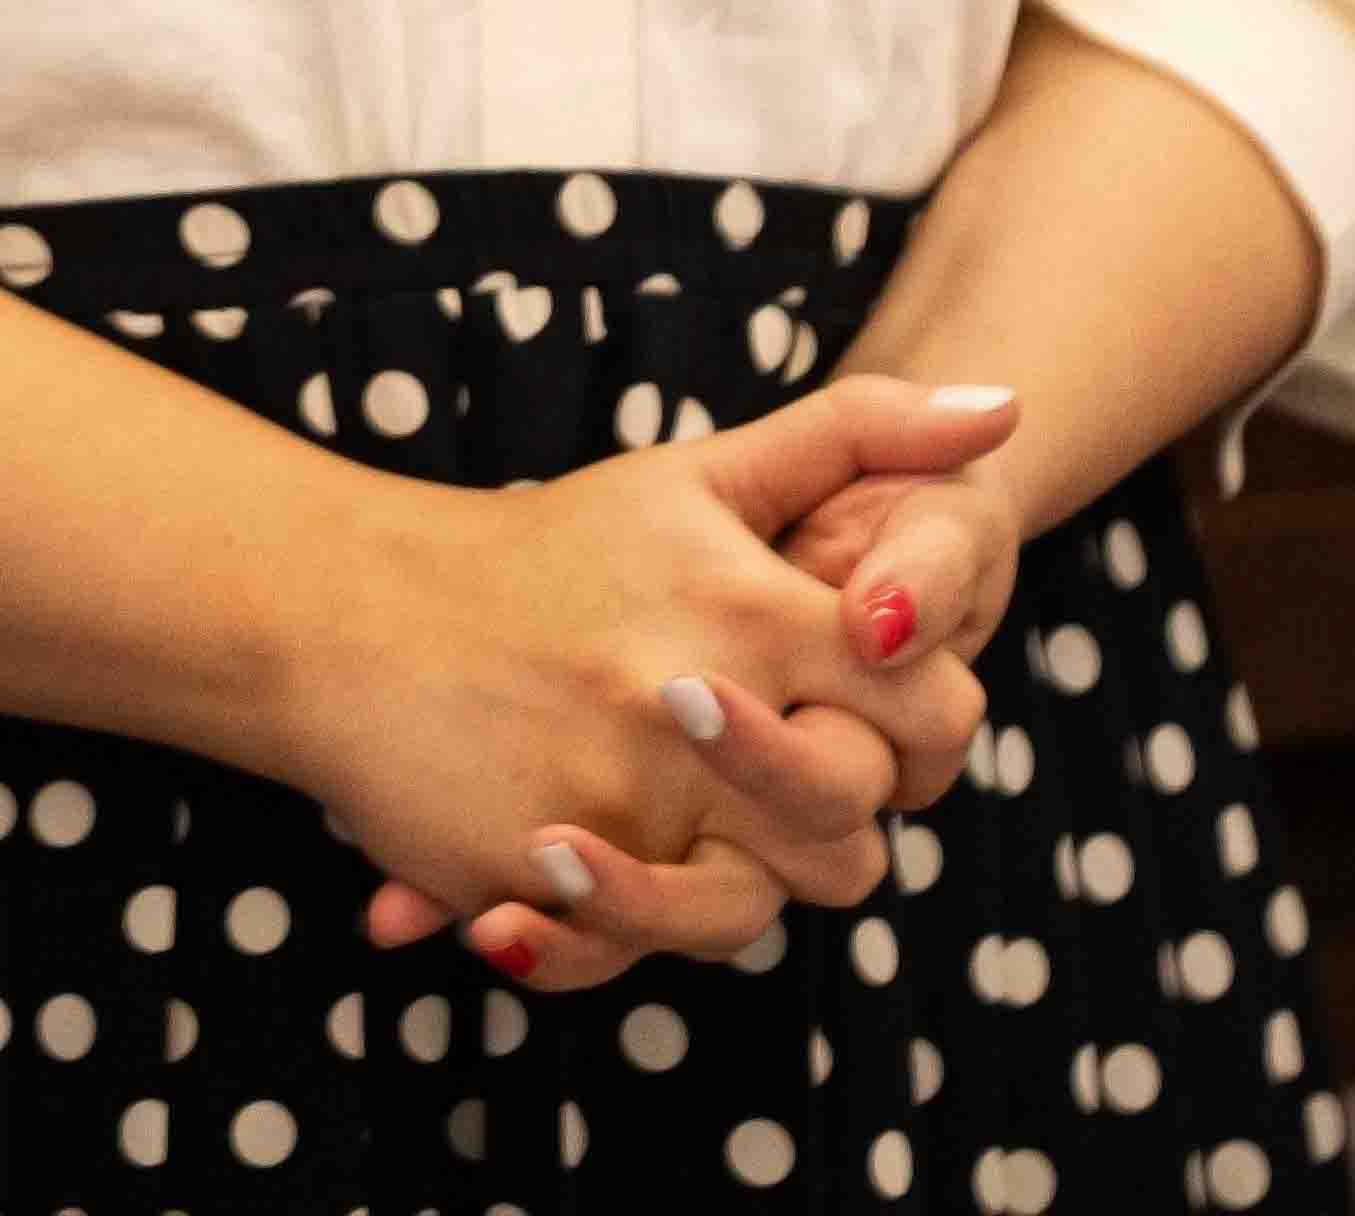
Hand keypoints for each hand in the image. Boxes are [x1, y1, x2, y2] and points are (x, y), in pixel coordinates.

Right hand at [279, 377, 1019, 984]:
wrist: (351, 608)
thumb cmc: (550, 546)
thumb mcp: (700, 472)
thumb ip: (858, 433)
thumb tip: (1003, 408)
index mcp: (751, 612)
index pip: (931, 707)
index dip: (924, 725)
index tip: (862, 707)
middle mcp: (695, 713)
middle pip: (859, 836)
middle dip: (837, 816)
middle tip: (777, 771)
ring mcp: (621, 802)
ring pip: (764, 910)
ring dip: (746, 878)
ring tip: (696, 820)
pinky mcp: (546, 874)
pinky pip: (640, 947)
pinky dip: (632, 928)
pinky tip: (609, 871)